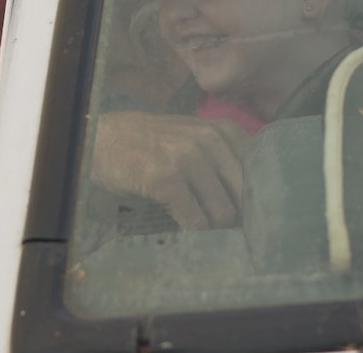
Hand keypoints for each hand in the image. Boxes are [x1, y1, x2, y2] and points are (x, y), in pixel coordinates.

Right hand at [92, 111, 249, 230]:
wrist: (101, 140)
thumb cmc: (148, 143)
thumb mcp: (191, 137)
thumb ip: (222, 157)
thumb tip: (252, 200)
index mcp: (223, 130)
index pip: (261, 171)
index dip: (258, 199)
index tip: (252, 216)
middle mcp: (209, 140)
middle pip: (244, 196)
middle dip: (238, 218)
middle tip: (228, 232)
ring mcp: (187, 157)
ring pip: (222, 212)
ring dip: (214, 229)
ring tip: (203, 231)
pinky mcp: (166, 177)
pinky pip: (195, 220)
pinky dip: (193, 233)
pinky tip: (185, 232)